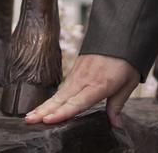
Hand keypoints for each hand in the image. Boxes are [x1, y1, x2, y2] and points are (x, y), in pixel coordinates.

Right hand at [24, 54, 139, 127]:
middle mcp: (85, 79)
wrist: (121, 33)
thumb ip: (118, 103)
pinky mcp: (76, 68)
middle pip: (62, 98)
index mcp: (99, 84)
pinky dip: (52, 98)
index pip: (78, 102)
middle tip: (28, 120)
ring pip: (59, 93)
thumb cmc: (127, 59)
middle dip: (44, 110)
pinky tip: (43, 107)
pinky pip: (62, 87)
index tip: (48, 120)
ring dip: (44, 105)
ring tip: (29, 116)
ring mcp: (78, 73)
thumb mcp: (128, 82)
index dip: (62, 112)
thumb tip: (114, 123)